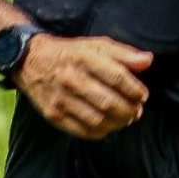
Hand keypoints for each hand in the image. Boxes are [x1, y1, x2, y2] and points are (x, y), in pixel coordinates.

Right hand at [13, 33, 152, 139]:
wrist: (30, 60)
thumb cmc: (70, 53)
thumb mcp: (96, 45)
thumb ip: (123, 53)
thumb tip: (148, 60)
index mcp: (84, 57)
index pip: (118, 78)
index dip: (136, 90)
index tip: (142, 95)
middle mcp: (71, 78)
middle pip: (109, 103)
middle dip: (130, 111)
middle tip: (136, 110)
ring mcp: (60, 99)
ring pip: (98, 120)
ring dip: (118, 123)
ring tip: (125, 118)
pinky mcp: (53, 115)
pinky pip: (83, 131)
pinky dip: (101, 132)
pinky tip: (107, 124)